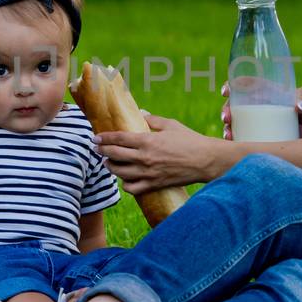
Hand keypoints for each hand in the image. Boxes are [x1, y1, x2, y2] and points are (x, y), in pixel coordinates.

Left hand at [95, 114, 217, 193]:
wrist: (206, 161)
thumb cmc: (190, 140)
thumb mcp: (171, 125)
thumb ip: (153, 120)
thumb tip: (142, 114)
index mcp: (147, 140)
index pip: (118, 139)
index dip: (104, 138)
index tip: (96, 138)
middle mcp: (145, 157)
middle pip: (114, 155)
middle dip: (102, 151)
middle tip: (97, 149)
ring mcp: (148, 173)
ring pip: (120, 172)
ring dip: (111, 167)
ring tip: (108, 163)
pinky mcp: (154, 185)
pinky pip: (132, 188)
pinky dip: (126, 184)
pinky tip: (126, 179)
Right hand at [221, 82, 301, 139]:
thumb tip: (299, 106)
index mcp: (262, 92)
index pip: (241, 86)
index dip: (230, 86)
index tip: (226, 91)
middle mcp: (254, 107)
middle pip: (232, 107)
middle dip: (225, 111)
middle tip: (227, 118)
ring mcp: (255, 124)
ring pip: (234, 125)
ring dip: (227, 130)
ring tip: (229, 136)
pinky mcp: (259, 138)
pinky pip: (243, 140)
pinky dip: (237, 144)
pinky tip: (235, 148)